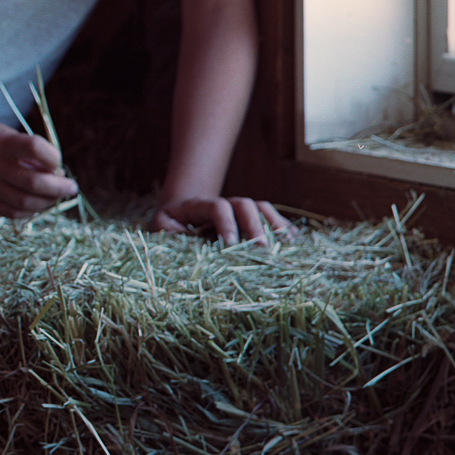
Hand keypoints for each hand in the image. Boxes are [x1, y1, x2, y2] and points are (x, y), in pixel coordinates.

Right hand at [0, 117, 79, 219]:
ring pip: (24, 202)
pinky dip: (29, 211)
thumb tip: (56, 175)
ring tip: (56, 196)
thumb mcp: (2, 134)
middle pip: (33, 182)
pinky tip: (38, 205)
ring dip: (47, 201)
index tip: (57, 160)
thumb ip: (26, 154)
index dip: (53, 155)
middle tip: (70, 186)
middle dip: (59, 187)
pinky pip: (10, 212)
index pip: (34, 148)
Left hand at [152, 192, 299, 243]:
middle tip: (263, 249)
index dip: (226, 224)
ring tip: (287, 245)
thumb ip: (170, 236)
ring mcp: (237, 210)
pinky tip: (294, 243)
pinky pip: (269, 218)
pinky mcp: (248, 220)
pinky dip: (282, 228)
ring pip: (261, 208)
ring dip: (274, 224)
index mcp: (198, 206)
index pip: (217, 206)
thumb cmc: (167, 228)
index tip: (231, 246)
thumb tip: (186, 250)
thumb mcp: (160, 231)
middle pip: (244, 205)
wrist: (177, 214)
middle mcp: (222, 204)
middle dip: (254, 226)